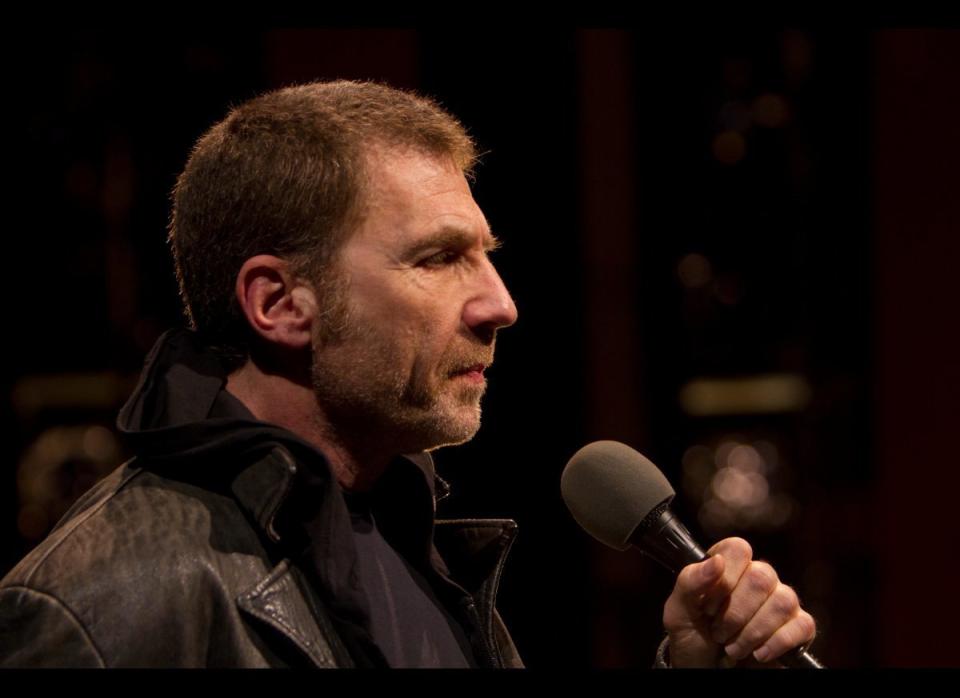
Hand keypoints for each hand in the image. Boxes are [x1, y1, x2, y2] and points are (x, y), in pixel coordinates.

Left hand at [662, 537, 815, 667]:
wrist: (704, 671)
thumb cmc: (692, 638)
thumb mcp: (678, 611)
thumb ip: (690, 582)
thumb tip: (717, 561)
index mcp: (728, 566)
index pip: (739, 549)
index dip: (724, 579)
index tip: (708, 607)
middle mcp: (758, 578)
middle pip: (762, 577)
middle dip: (735, 614)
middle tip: (718, 633)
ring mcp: (780, 601)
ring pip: (782, 601)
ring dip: (753, 633)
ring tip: (734, 648)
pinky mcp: (798, 626)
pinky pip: (802, 625)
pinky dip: (776, 643)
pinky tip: (758, 654)